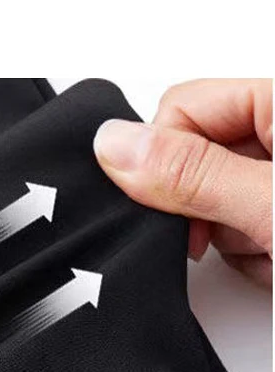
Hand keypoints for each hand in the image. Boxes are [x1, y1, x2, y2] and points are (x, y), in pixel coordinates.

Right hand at [93, 78, 272, 287]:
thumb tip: (113, 146)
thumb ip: (194, 175)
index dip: (166, 160)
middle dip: (201, 210)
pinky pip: (236, 240)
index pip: (184, 108)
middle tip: (237, 233)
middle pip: (191, 162)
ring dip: (233, 244)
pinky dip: (252, 263)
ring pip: (209, 208)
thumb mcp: (273, 207)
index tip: (179, 210)